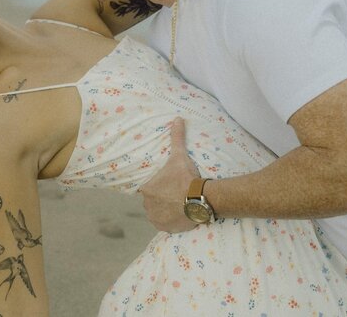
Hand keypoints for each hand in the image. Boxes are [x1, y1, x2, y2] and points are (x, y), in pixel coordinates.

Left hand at [139, 117, 200, 232]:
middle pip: (153, 200)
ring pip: (157, 212)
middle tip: (176, 194)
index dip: (160, 186)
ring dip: (165, 209)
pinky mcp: (164, 227)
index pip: (149, 187)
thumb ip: (176, 138)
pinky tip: (178, 214)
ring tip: (178, 204)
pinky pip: (164, 224)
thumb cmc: (186, 177)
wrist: (199, 199)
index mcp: (147, 188)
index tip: (170, 186)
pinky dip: (169, 221)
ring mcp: (155, 217)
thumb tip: (177, 119)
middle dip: (162, 198)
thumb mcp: (179, 156)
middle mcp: (147, 204)